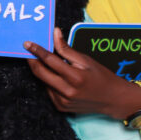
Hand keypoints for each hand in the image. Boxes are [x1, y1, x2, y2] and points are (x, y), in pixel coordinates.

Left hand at [25, 28, 140, 119]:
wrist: (113, 100)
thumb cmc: (101, 76)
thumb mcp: (86, 60)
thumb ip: (66, 48)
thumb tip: (55, 33)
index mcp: (75, 77)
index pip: (49, 60)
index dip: (36, 51)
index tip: (27, 43)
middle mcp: (67, 91)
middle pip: (40, 73)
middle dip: (32, 60)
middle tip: (28, 51)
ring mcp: (62, 101)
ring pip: (43, 81)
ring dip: (42, 70)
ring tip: (46, 62)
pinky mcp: (60, 107)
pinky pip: (48, 90)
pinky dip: (49, 81)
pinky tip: (56, 77)